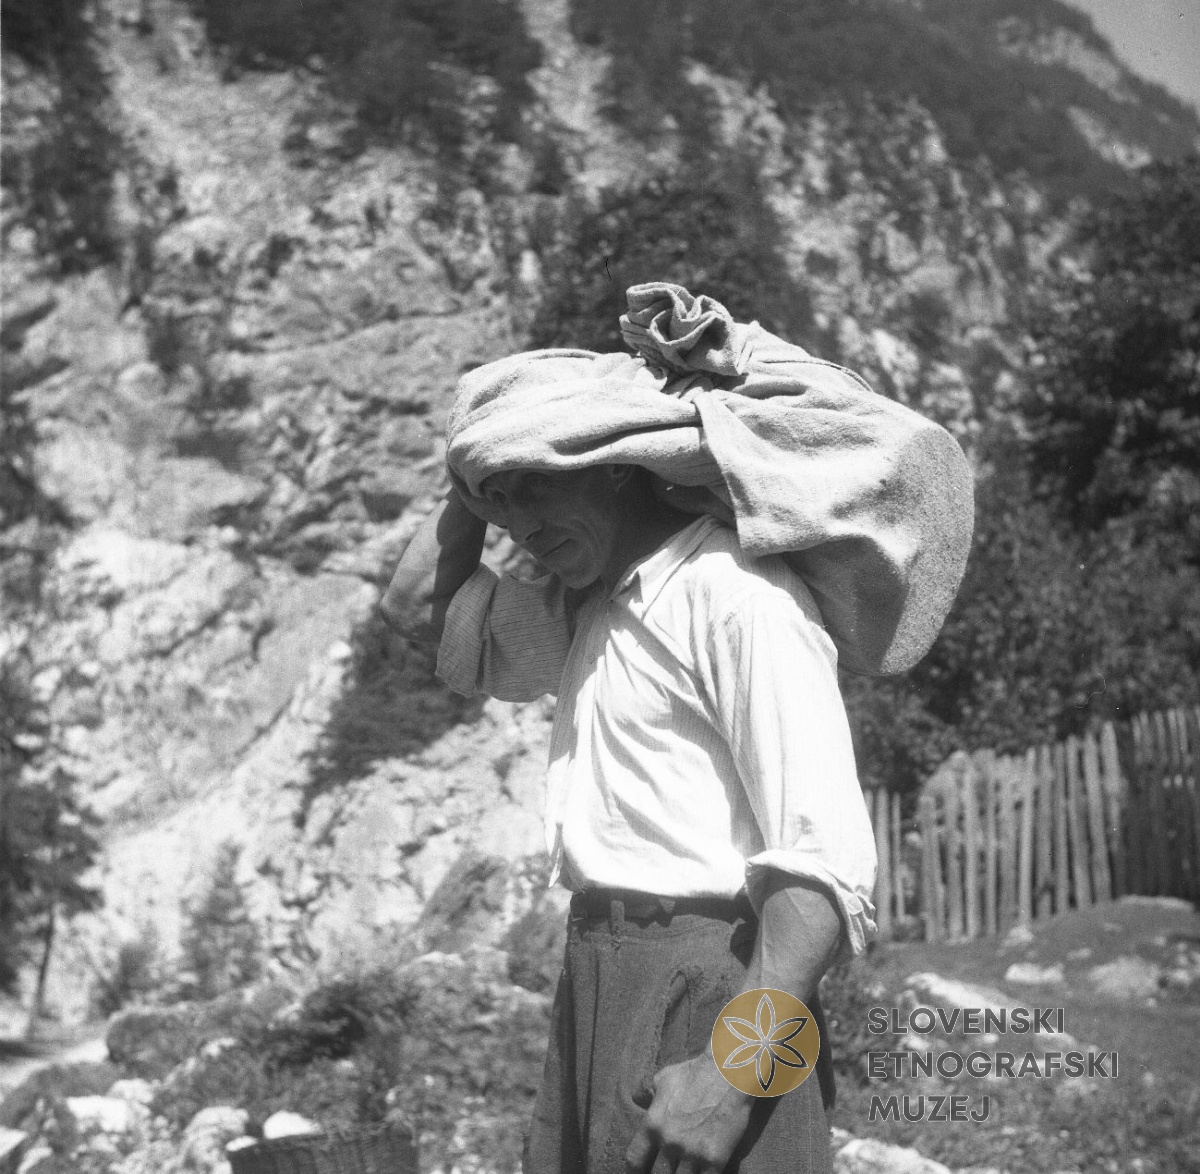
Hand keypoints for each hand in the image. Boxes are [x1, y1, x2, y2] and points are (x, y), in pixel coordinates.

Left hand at [624, 1054, 753, 1173]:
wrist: (729, 1072)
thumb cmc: (695, 1073)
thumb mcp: (665, 1079)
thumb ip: (648, 1092)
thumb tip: (637, 1098)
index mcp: (653, 1124)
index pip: (634, 1160)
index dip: (636, 1170)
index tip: (643, 1171)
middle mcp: (669, 1142)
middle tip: (667, 1170)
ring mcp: (692, 1153)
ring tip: (684, 1171)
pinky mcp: (714, 1160)